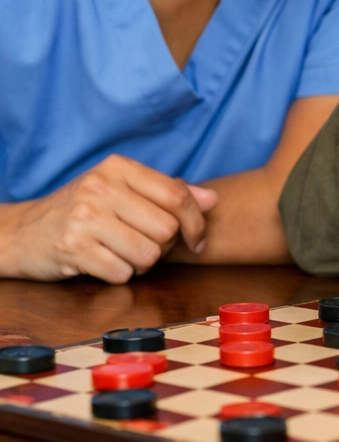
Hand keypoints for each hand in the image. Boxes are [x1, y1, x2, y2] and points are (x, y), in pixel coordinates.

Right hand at [0, 155, 217, 282]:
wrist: (22, 232)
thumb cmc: (83, 210)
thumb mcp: (122, 190)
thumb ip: (167, 193)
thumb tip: (212, 200)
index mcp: (118, 167)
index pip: (177, 194)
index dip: (196, 222)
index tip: (197, 239)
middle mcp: (101, 187)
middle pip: (166, 229)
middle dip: (162, 246)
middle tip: (143, 245)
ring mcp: (84, 217)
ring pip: (148, 254)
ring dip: (141, 263)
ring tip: (122, 252)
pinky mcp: (72, 248)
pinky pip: (122, 273)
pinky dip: (119, 274)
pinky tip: (103, 262)